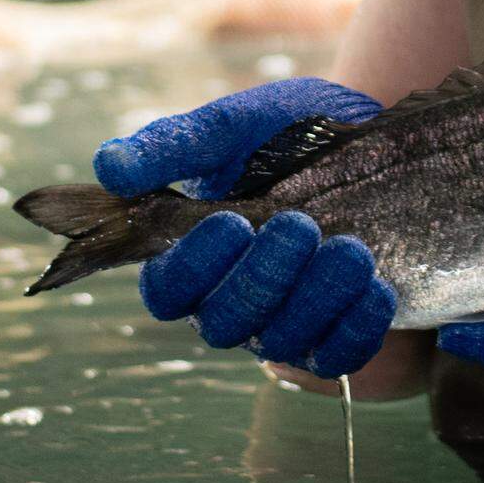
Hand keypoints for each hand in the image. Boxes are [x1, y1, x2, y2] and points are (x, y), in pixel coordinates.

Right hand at [94, 76, 396, 376]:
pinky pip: (339, 357)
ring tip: (350, 249)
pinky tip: (373, 285)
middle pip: (223, 324)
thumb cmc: (290, 132)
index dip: (192, 267)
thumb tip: (109, 166)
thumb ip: (176, 145)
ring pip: (281, 342)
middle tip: (299, 225)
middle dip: (263, 278)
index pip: (167, 290)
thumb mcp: (235, 125)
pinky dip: (356, 326)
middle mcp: (230, 300)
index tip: (230, 220)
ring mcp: (283, 323)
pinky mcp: (336, 334)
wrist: (373, 136)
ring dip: (316, 298)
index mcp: (192, 256)